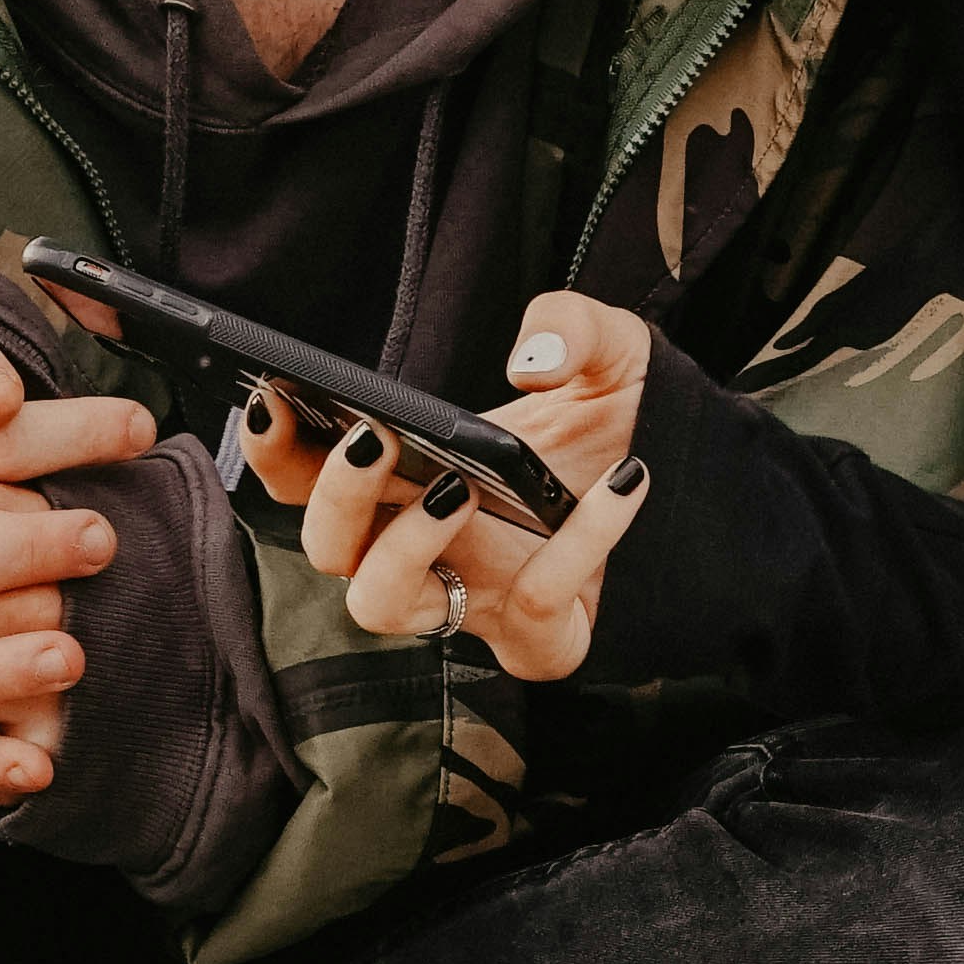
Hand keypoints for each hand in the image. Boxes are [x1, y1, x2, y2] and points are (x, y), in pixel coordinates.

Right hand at [236, 291, 655, 682]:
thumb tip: (529, 362)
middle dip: (335, 498)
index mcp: (403, 481)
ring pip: (381, 605)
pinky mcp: (539, 640)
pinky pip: (533, 611)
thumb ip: (568, 324)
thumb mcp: (605, 350)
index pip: (304, 479)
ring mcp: (471, 600)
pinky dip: (576, 548)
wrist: (690, 485)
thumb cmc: (618, 424)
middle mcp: (420, 547)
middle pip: (327, 551)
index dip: (273, 450)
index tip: (274, 397)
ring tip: (456, 487)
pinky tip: (621, 487)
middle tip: (374, 441)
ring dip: (402, 547)